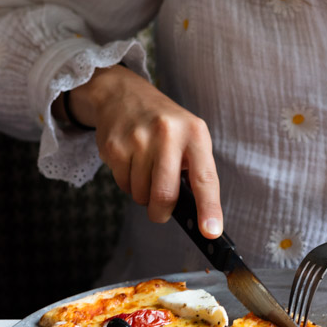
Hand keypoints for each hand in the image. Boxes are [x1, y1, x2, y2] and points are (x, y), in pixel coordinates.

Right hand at [65, 65, 222, 237]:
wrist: (123, 94)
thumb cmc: (164, 124)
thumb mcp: (189, 136)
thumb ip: (196, 170)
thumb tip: (199, 216)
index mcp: (195, 133)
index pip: (205, 178)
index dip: (209, 208)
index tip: (211, 232)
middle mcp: (168, 134)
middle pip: (165, 195)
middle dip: (162, 212)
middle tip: (161, 210)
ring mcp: (138, 139)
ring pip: (141, 195)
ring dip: (143, 195)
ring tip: (145, 169)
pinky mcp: (114, 146)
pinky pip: (123, 185)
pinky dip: (128, 183)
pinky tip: (130, 162)